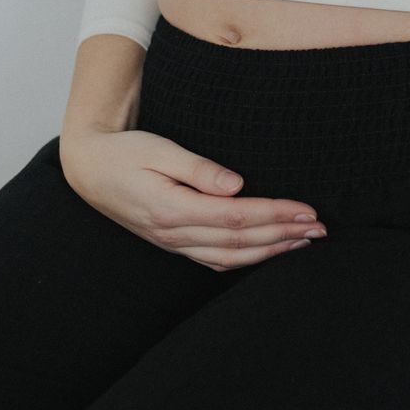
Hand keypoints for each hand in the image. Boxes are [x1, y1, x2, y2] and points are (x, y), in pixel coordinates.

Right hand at [59, 129, 326, 271]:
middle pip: (239, 241)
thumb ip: (197, 168)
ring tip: (305, 240)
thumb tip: (236, 184)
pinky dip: (246, 260)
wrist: (89, 169)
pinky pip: (215, 260)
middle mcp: (173, 233)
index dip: (275, 215)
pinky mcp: (173, 243)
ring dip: (272, 250)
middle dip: (284, 234)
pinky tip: (269, 252)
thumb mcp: (158, 149)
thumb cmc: (125, 152)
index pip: (236, 217)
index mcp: (171, 209)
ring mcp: (173, 243)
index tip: (307, 209)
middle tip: (321, 227)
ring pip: (230, 256)